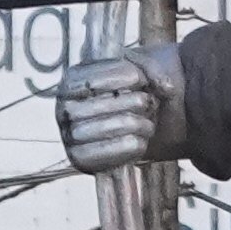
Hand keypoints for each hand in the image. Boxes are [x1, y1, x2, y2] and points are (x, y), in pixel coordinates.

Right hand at [52, 55, 168, 173]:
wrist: (136, 127)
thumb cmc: (134, 95)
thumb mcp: (141, 71)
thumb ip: (153, 70)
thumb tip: (166, 87)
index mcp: (72, 83)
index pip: (87, 79)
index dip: (114, 77)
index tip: (139, 79)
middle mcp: (64, 109)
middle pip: (93, 106)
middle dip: (129, 103)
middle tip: (148, 103)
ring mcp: (69, 135)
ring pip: (98, 130)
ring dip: (133, 125)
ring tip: (148, 124)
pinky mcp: (79, 159)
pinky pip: (99, 155)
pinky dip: (126, 148)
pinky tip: (141, 142)